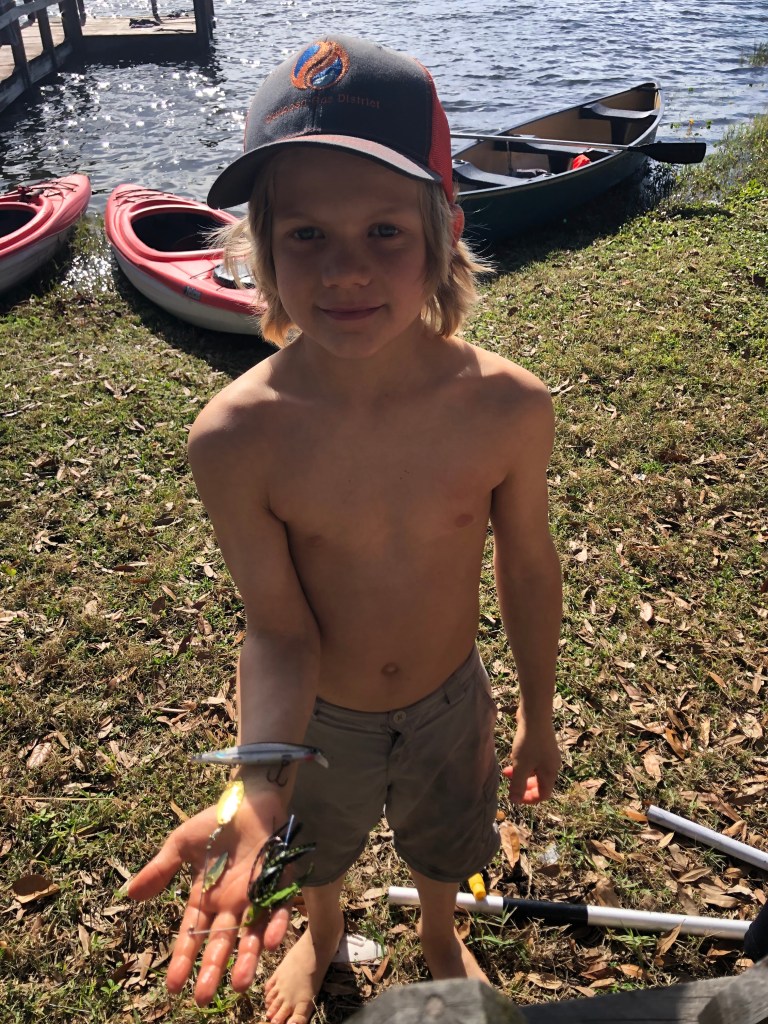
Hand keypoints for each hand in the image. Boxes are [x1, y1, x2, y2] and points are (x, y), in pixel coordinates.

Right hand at [128, 791, 289, 1004]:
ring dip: (246, 959)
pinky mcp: (279, 884)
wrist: (249, 799)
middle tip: (204, 998)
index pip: (193, 935)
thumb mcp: (182, 845)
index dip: (184, 959)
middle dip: (212, 970)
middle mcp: (230, 904)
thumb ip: (160, 870)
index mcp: (206, 898)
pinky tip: (270, 943)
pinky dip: (275, 926)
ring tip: (239, 985)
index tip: (173, 986)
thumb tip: (128, 896)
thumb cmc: (216, 821)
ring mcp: (255, 896)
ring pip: (251, 934)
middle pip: (221, 942)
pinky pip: (278, 909)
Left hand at [502, 719, 560, 803]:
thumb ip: (518, 785)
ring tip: (507, 770)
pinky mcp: (541, 745)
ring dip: (521, 773)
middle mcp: (552, 765)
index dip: (529, 799)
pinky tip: (513, 756)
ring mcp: (547, 754)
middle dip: (523, 786)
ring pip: (534, 771)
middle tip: (510, 783)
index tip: (515, 797)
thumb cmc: (529, 742)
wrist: (535, 715)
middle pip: (539, 783)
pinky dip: (523, 763)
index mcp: (550, 773)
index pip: (543, 794)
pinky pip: (532, 760)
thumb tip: (515, 802)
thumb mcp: (521, 766)